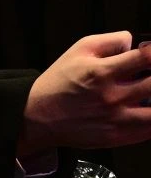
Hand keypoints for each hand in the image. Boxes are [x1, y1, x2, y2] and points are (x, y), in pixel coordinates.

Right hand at [20, 32, 150, 154]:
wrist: (37, 116)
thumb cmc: (58, 82)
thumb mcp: (77, 51)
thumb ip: (109, 41)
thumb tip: (134, 43)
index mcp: (101, 72)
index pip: (146, 58)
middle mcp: (111, 96)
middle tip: (148, 76)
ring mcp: (115, 119)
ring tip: (147, 94)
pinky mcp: (116, 137)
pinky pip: (148, 130)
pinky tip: (144, 110)